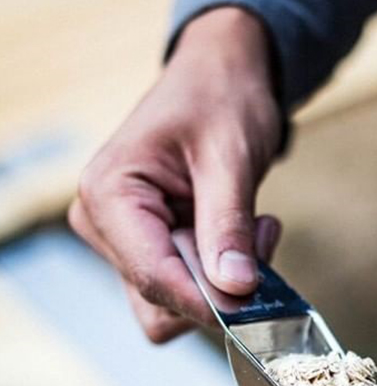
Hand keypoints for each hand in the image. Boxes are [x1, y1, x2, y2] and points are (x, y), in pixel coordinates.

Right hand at [69, 8, 281, 341]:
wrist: (219, 79)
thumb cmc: (218, 100)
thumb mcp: (229, 157)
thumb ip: (228, 224)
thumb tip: (234, 288)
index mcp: (108, 196)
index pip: (153, 277)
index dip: (207, 302)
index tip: (255, 303)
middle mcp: (106, 226)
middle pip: (160, 303)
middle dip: (219, 289)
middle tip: (260, 239)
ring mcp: (128, 243)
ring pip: (176, 306)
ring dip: (226, 284)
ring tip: (255, 229)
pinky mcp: (154, 251)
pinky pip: (191, 291)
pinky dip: (226, 277)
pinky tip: (245, 234)